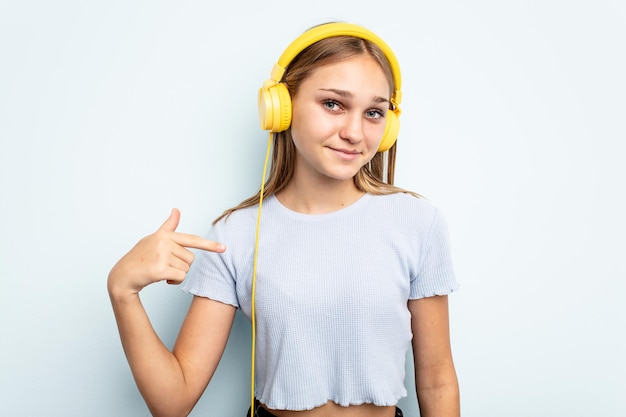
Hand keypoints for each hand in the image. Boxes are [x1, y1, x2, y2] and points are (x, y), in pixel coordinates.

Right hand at [107, 209, 224, 298]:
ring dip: (175, 274)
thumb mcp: (154, 238)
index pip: (192, 239)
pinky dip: (173, 281)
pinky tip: (160, 277)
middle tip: (163, 264)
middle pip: (190, 259)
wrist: (122, 276)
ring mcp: (162, 255)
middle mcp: (164, 242)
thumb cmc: (140, 257)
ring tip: (160, 270)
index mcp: (165, 235)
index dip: (209, 245)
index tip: (223, 248)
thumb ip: (168, 226)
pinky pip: (180, 277)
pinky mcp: (160, 268)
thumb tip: (177, 210)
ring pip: (186, 269)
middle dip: (180, 265)